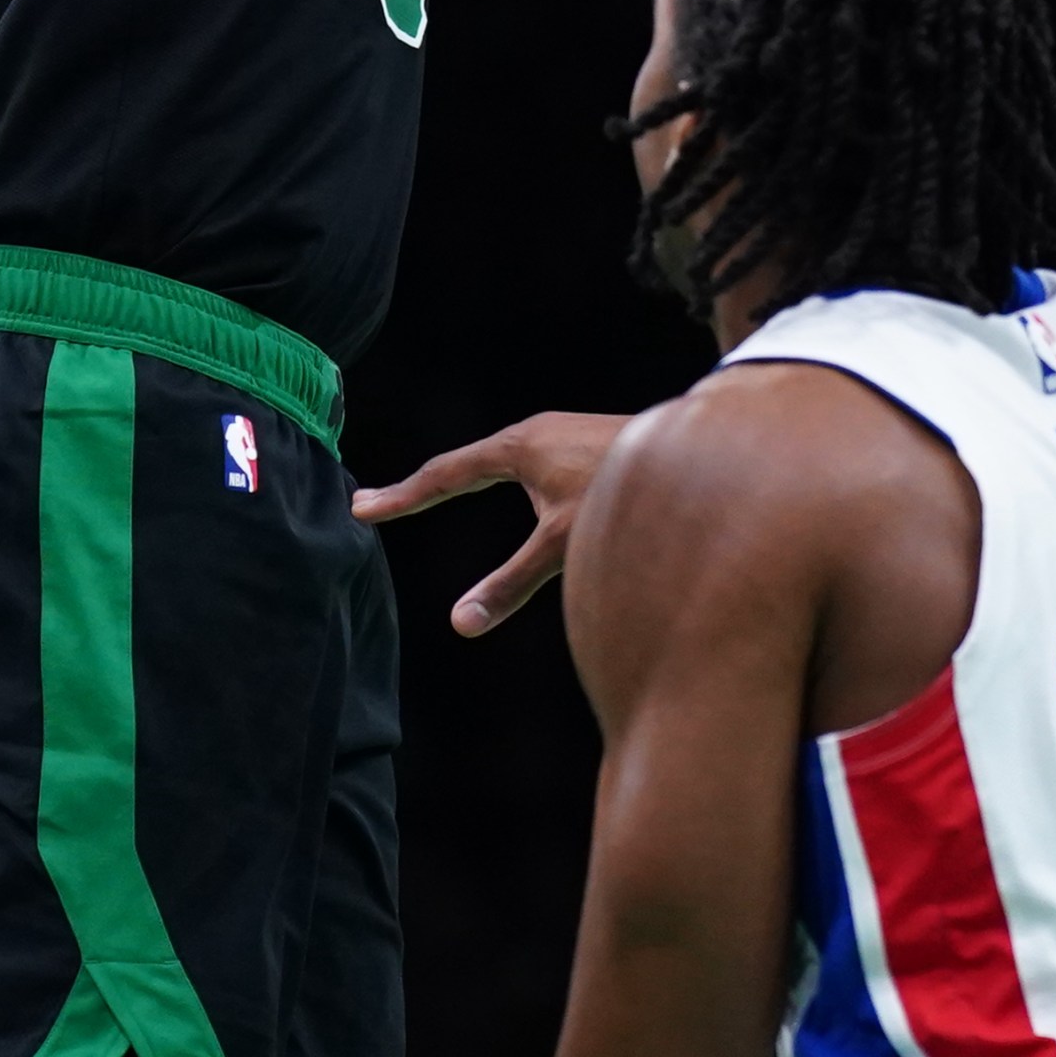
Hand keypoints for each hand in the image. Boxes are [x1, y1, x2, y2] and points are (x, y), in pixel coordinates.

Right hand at [353, 410, 632, 633]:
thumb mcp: (562, 544)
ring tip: (431, 494)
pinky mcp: (582, 445)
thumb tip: (461, 623)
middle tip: (382, 504)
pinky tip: (513, 490)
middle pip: (463, 462)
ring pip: (495, 459)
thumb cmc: (624, 495)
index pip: (444, 474)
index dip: (403, 497)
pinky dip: (493, 476)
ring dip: (459, 477)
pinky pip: (521, 462)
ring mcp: (560, 435)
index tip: (362, 508)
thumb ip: (511, 583)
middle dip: (423, 486)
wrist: (693, 454)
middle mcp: (533, 433)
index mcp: (518, 447)